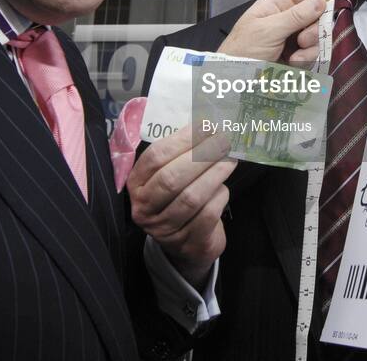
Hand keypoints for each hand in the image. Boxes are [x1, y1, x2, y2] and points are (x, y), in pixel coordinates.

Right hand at [128, 125, 236, 288]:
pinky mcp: (188, 243)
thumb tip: (208, 124)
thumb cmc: (178, 197)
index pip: (155, 157)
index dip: (182, 139)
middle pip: (172, 178)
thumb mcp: (171, 173)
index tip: (205, 126)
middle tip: (223, 141)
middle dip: (201, 156)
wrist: (186, 243)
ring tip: (229, 160)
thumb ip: (182, 153)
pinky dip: (218, 197)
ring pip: (191, 198)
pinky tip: (223, 187)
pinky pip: (207, 215)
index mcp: (136, 184)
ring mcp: (164, 229)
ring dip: (214, 174)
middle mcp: (144, 208)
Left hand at [218, 0, 325, 63]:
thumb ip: (296, 15)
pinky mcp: (296, 54)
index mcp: (278, 3)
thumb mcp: (269, 30)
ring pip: (317, 34)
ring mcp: (293, 36)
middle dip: (314, 27)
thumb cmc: (244, 49)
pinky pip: (312, 52)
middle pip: (317, 13)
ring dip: (310, 47)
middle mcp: (288, 16)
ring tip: (295, 57)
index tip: (325, 9)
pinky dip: (306, 59)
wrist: (234, 79)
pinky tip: (293, 63)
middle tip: (303, 39)